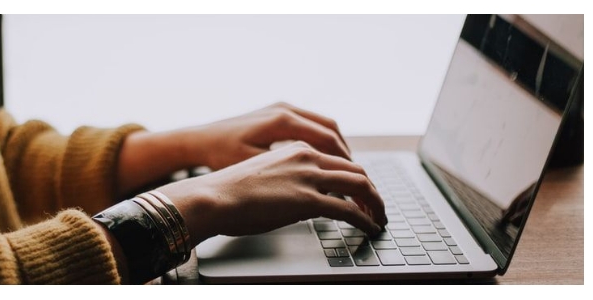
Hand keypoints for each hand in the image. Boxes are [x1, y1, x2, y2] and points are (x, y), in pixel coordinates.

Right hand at [159, 142, 386, 246]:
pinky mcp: (308, 199)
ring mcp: (309, 176)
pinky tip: (369, 227)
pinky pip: (349, 209)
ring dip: (375, 203)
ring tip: (379, 218)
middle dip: (371, 190)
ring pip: (360, 185)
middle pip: (355, 169)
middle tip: (376, 206)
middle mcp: (307, 156)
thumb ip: (288, 179)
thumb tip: (300, 199)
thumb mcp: (264, 174)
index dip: (354, 176)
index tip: (360, 191)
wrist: (213, 196)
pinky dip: (365, 219)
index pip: (338, 158)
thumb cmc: (229, 191)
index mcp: (296, 148)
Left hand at [187, 102, 350, 170]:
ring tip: (344, 169)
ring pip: (322, 124)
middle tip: (356, 176)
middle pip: (330, 129)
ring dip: (336, 146)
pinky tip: (323, 158)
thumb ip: (287, 173)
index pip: (327, 139)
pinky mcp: (276, 112)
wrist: (199, 140)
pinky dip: (322, 140)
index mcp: (282, 121)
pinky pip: (310, 123)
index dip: (344, 161)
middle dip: (345, 154)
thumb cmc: (221, 155)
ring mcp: (281, 107)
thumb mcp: (254, 167)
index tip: (355, 179)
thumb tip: (318, 187)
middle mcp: (285, 109)